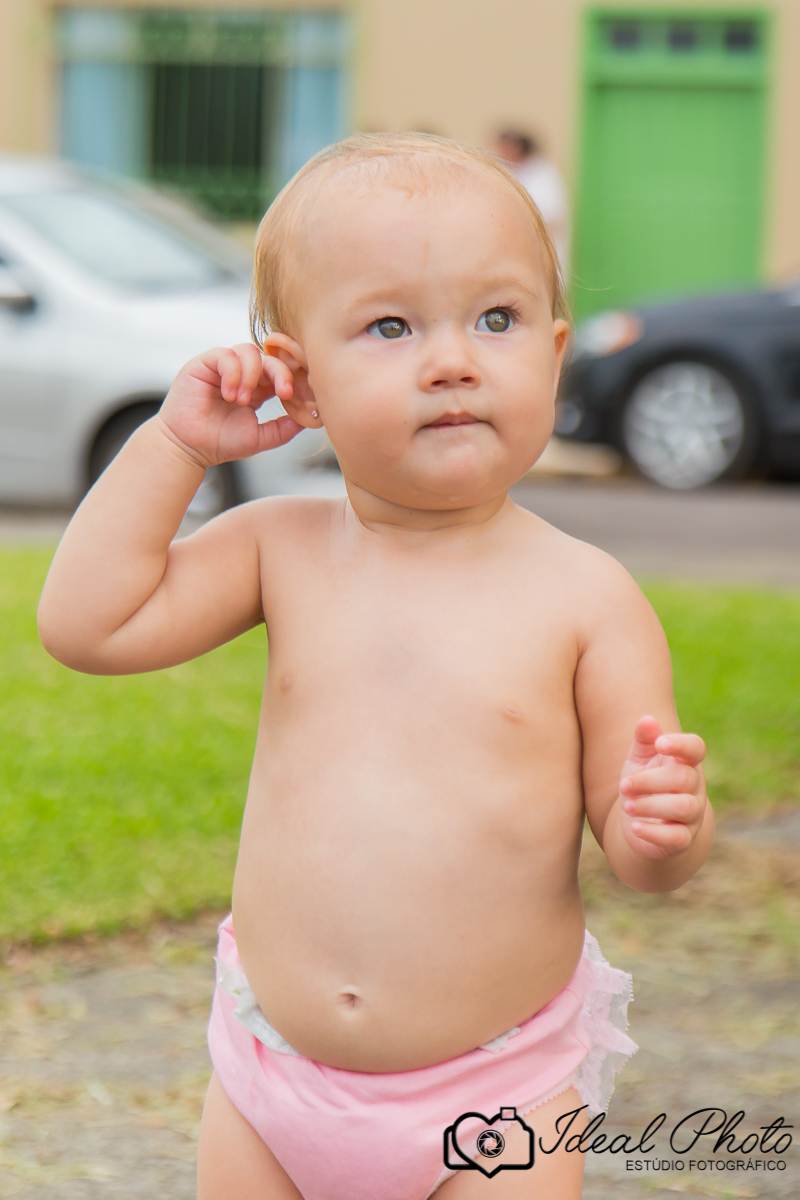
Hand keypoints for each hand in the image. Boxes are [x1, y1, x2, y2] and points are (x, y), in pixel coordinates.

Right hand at [157, 343, 303, 467]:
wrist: (188, 448)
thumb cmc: (220, 443)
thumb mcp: (261, 437)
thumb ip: (284, 428)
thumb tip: (310, 418)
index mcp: (258, 388)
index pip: (281, 371)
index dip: (293, 377)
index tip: (299, 394)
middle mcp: (242, 374)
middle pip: (270, 357)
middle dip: (281, 372)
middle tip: (285, 392)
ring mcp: (223, 367)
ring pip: (249, 351)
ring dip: (252, 375)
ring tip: (244, 401)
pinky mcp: (204, 363)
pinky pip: (225, 355)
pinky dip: (233, 373)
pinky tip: (230, 395)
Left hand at [618, 715, 706, 859]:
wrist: (642, 824)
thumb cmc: (643, 785)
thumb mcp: (639, 760)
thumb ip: (643, 740)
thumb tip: (647, 720)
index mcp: (685, 763)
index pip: (696, 748)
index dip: (682, 744)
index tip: (659, 744)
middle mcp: (695, 788)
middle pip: (684, 778)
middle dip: (650, 780)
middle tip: (624, 786)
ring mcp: (692, 815)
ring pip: (683, 807)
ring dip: (651, 805)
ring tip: (627, 806)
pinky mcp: (683, 839)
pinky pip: (676, 837)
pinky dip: (653, 832)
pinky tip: (634, 827)